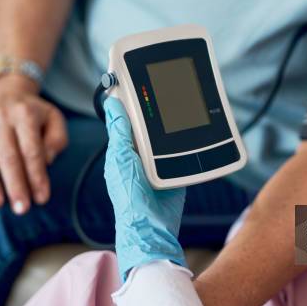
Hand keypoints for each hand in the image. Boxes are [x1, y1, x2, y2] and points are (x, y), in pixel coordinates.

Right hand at [0, 76, 67, 213]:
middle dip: (15, 185)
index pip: (32, 151)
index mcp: (25, 115)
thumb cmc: (34, 114)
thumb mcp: (54, 119)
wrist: (5, 93)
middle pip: (8, 157)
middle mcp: (0, 118)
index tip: (42, 199)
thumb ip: (57, 140)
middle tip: (22, 209)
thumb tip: (46, 162)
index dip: (37, 176)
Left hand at [103, 97, 185, 280]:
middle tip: (167, 84)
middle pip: (149, 124)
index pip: (127, 118)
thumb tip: (112, 104)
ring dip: (174, 122)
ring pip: (168, 135)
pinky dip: (188, 140)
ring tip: (183, 99)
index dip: (131, 99)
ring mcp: (160, 163)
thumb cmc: (130, 198)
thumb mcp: (122, 160)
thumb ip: (120, 133)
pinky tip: (194, 126)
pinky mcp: (176, 171)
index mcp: (124, 150)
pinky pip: (182, 151)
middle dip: (156, 108)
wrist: (153, 228)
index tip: (138, 77)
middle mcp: (141, 154)